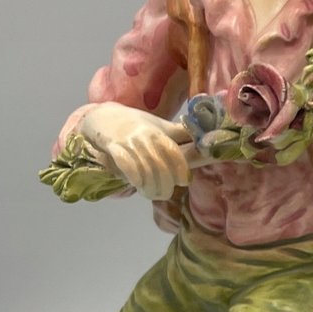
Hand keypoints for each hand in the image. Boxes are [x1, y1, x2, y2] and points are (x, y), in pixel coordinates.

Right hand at [77, 105, 193, 200]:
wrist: (105, 118)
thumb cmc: (138, 125)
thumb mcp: (161, 126)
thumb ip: (181, 134)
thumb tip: (207, 139)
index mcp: (158, 132)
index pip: (173, 152)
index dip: (180, 168)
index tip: (184, 181)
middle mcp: (144, 137)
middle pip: (159, 165)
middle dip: (165, 183)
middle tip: (166, 193)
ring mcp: (128, 143)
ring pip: (144, 169)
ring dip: (150, 186)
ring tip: (153, 194)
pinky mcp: (114, 149)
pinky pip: (126, 167)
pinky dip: (135, 179)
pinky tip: (138, 186)